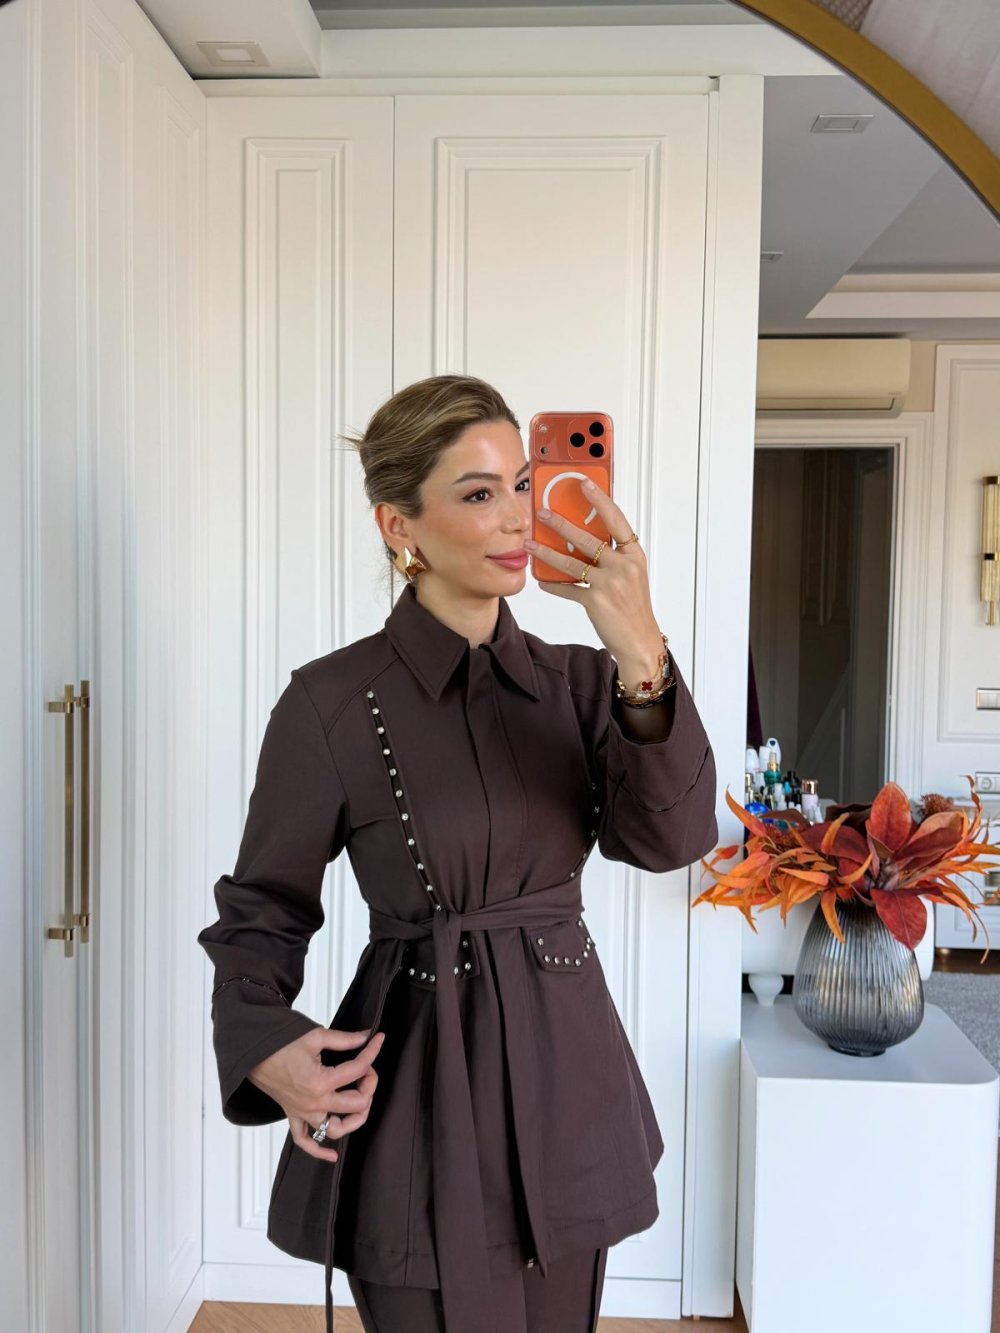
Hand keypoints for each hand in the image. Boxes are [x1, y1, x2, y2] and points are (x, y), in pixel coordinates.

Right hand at [248, 1026, 386, 1160]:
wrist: (254, 1054)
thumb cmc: (282, 1044)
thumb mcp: (316, 1037)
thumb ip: (345, 1039)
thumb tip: (367, 1037)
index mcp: (321, 1082)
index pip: (359, 1070)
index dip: (372, 1052)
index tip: (378, 1040)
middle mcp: (315, 1103)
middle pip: (356, 1105)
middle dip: (369, 1085)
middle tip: (367, 1069)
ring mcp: (304, 1113)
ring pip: (335, 1130)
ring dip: (354, 1120)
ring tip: (361, 1103)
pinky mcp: (294, 1117)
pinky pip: (305, 1142)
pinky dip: (319, 1152)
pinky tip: (333, 1155)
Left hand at [525, 479, 663, 677]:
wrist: (639, 640)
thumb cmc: (633, 608)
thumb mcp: (630, 575)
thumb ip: (613, 556)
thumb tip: (584, 538)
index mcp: (633, 555)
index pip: (616, 519)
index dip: (600, 499)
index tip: (584, 483)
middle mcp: (623, 566)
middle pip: (587, 537)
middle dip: (561, 523)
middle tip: (542, 513)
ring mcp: (609, 584)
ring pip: (571, 561)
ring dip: (547, 552)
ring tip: (530, 544)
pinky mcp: (595, 601)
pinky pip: (567, 588)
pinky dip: (553, 584)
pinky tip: (542, 580)